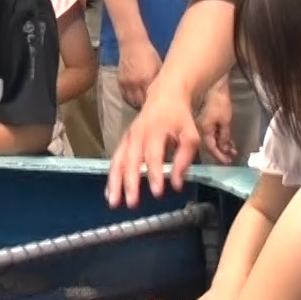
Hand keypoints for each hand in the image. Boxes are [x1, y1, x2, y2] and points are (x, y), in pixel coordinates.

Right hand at [105, 86, 199, 205]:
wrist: (164, 96)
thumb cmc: (179, 118)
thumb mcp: (190, 135)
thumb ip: (184, 159)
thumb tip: (177, 184)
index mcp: (155, 131)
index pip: (154, 156)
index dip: (155, 175)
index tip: (157, 193)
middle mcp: (138, 135)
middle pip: (132, 161)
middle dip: (131, 183)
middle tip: (132, 203)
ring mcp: (128, 138)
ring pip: (118, 162)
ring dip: (115, 183)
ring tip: (114, 202)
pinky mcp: (123, 142)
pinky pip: (115, 161)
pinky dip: (111, 177)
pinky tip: (110, 193)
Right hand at [116, 41, 161, 108]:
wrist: (132, 44)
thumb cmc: (149, 54)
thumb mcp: (158, 68)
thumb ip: (159, 82)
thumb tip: (164, 94)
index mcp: (148, 79)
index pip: (151, 100)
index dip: (154, 107)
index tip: (159, 110)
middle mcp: (136, 83)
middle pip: (140, 104)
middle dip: (146, 108)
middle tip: (151, 110)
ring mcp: (127, 83)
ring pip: (131, 102)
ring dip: (137, 105)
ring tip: (143, 106)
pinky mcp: (120, 81)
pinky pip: (124, 96)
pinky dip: (130, 99)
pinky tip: (135, 99)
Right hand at [196, 82, 236, 163]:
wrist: (215, 86)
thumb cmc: (219, 102)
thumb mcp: (225, 121)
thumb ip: (224, 137)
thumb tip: (224, 150)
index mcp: (203, 131)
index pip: (211, 148)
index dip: (220, 156)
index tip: (228, 162)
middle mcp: (201, 130)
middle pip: (211, 145)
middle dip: (222, 152)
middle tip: (232, 158)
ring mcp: (204, 125)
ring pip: (213, 139)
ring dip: (223, 145)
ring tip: (234, 151)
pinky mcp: (208, 120)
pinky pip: (214, 133)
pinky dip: (222, 138)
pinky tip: (229, 142)